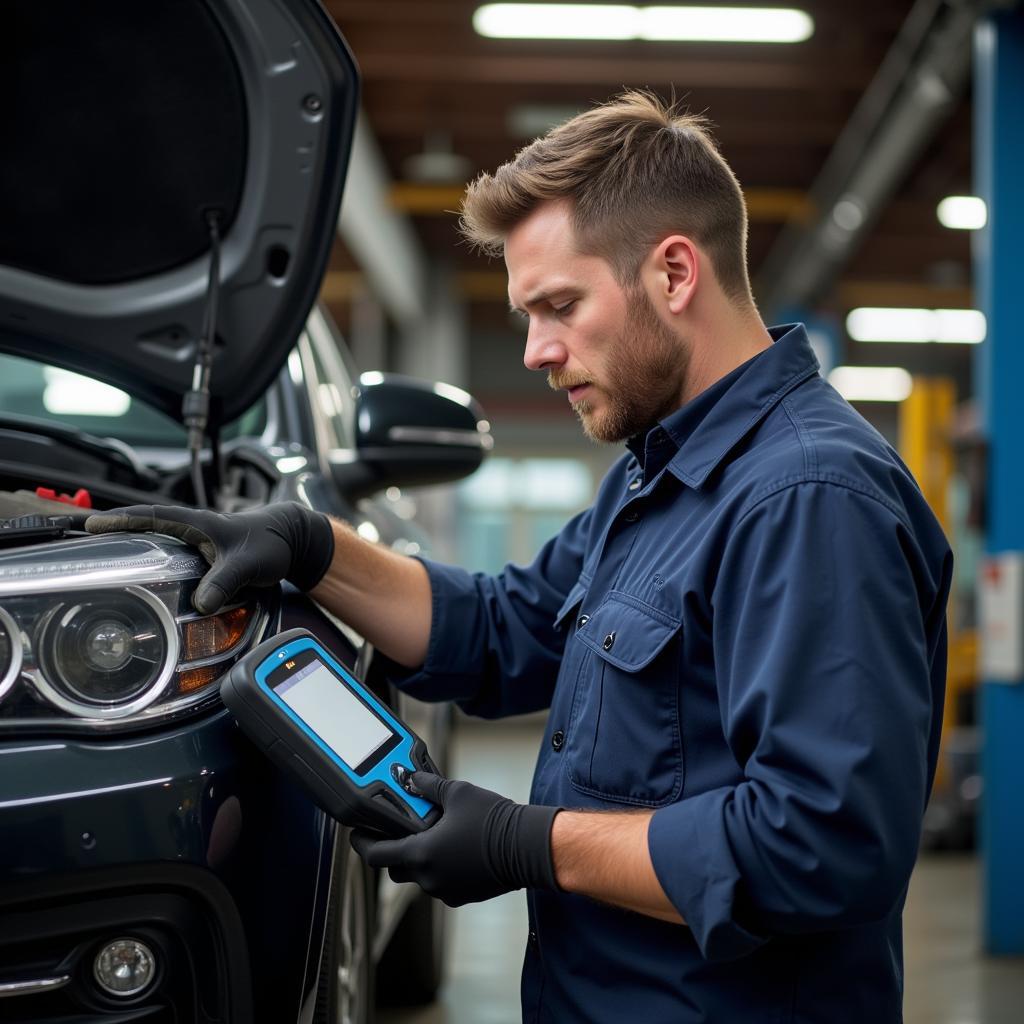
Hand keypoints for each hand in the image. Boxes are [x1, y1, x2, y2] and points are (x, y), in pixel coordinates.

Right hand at [84, 501, 333, 613]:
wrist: (292, 540)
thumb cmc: (270, 543)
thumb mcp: (248, 563)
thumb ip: (225, 580)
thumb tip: (201, 603)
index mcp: (198, 523)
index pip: (152, 517)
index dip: (122, 521)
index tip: (93, 526)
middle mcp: (193, 530)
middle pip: (147, 529)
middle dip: (117, 534)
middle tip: (85, 545)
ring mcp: (197, 543)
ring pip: (158, 545)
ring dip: (134, 550)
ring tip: (105, 565)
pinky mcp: (203, 557)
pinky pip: (172, 559)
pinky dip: (156, 566)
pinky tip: (145, 583)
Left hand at [351, 772, 559, 906]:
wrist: (527, 847)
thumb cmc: (493, 821)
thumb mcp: (457, 793)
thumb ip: (428, 786)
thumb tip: (411, 778)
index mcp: (421, 854)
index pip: (377, 855)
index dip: (362, 844)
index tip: (356, 834)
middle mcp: (429, 877)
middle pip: (396, 869)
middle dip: (392, 851)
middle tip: (396, 832)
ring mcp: (445, 890)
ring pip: (420, 876)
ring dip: (419, 859)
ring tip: (431, 835)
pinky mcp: (463, 895)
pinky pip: (441, 882)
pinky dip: (439, 868)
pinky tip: (452, 849)